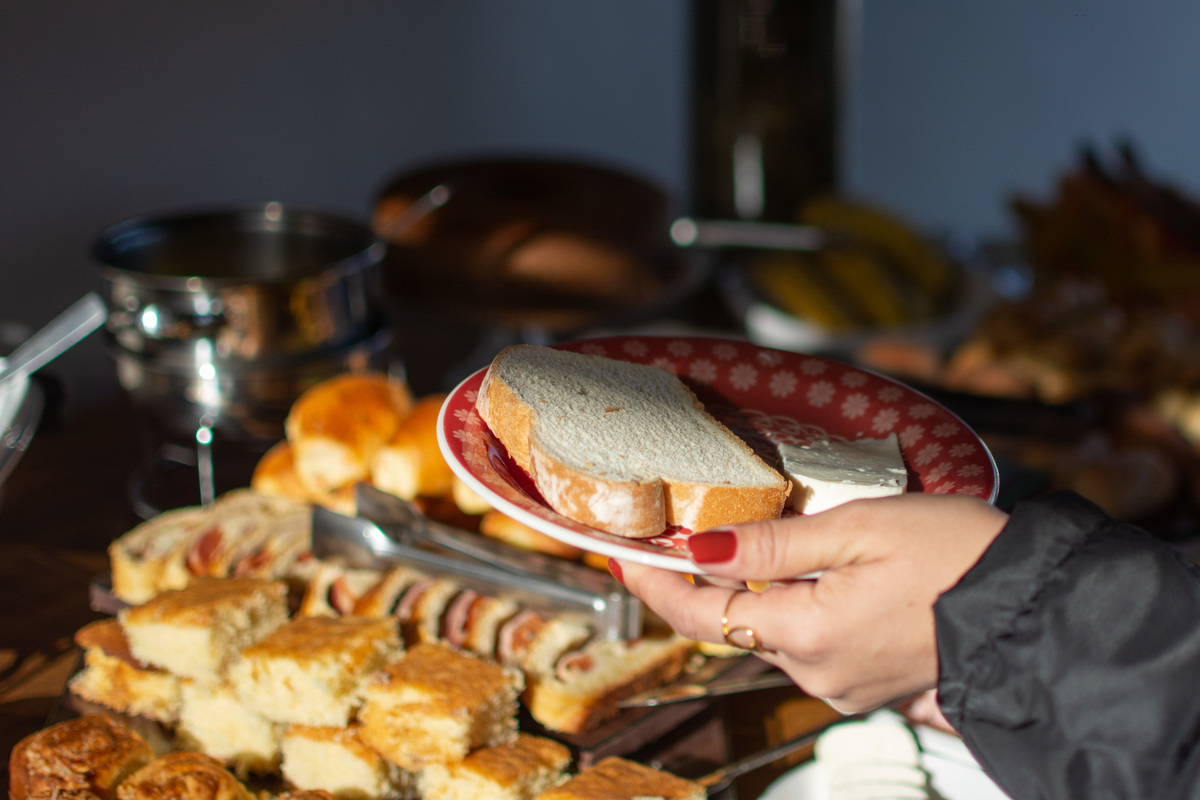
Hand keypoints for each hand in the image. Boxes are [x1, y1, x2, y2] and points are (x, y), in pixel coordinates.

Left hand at [612, 493, 1007, 712]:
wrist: (1036, 612)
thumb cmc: (961, 560)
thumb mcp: (860, 529)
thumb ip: (774, 543)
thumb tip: (700, 547)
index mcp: (806, 634)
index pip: (699, 616)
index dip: (655, 585)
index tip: (625, 555)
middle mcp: (817, 672)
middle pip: (735, 623)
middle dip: (710, 579)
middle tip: (689, 529)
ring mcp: (844, 684)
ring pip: (774, 631)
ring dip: (760, 590)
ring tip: (769, 539)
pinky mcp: (867, 683)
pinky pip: (811, 642)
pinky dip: (797, 607)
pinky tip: (816, 573)